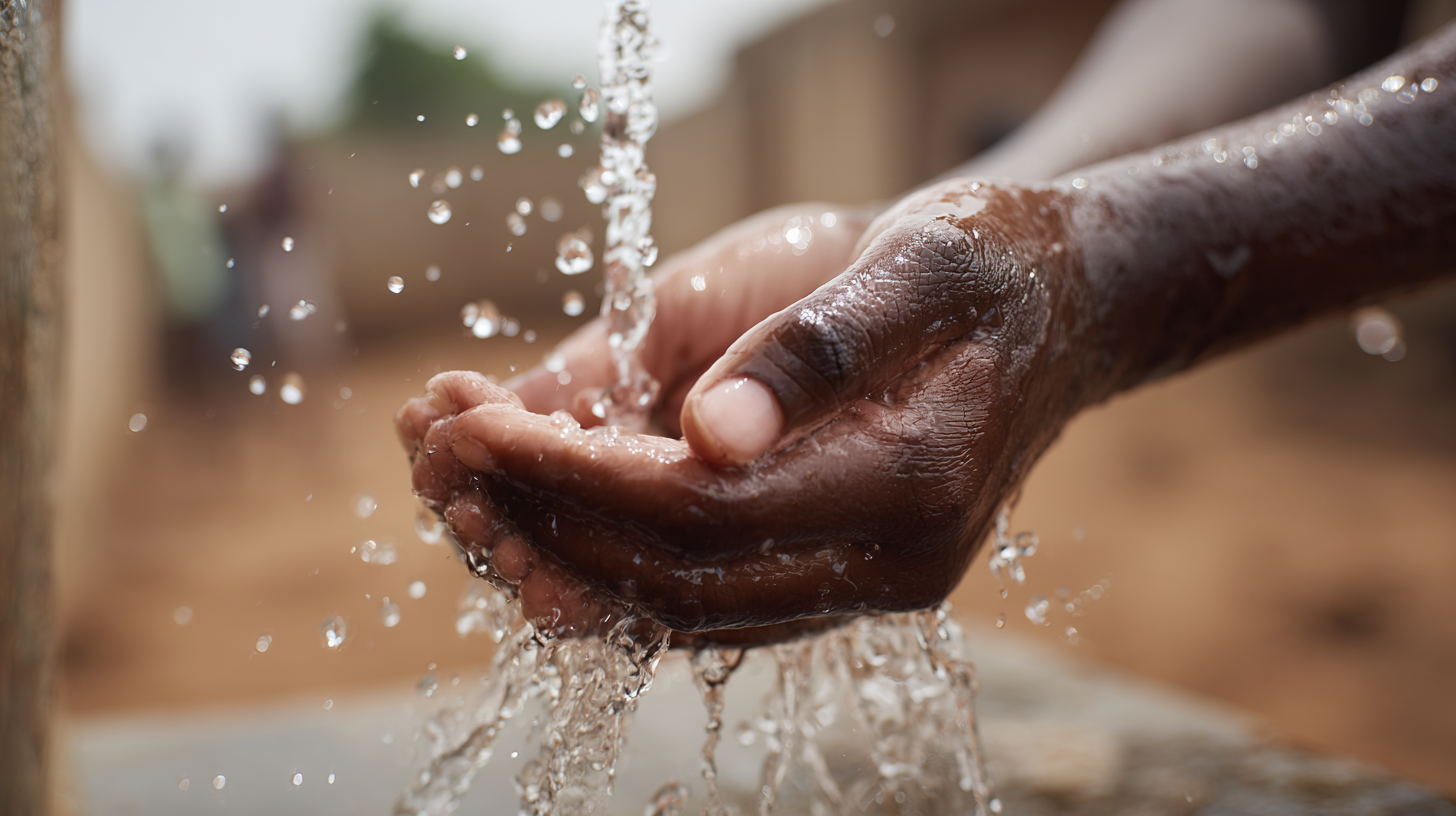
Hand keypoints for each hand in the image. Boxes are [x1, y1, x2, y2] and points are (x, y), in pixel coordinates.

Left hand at [398, 184, 1100, 642]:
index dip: (572, 476)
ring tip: (454, 477)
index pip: (702, 514)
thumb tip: (704, 435)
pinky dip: (599, 554)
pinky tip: (529, 499)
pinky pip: (693, 593)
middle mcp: (886, 564)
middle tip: (436, 446)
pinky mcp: (829, 574)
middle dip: (537, 518)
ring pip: (672, 607)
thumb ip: (817, 349)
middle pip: (672, 580)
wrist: (1054, 304)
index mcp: (910, 484)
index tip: (472, 423)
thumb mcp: (912, 265)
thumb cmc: (980, 265)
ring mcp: (859, 583)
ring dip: (550, 551)